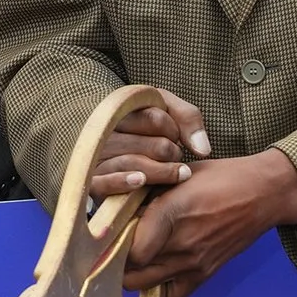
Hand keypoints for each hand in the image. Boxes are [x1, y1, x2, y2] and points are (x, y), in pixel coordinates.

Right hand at [89, 86, 210, 198]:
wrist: (113, 160)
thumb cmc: (148, 132)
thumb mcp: (167, 113)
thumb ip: (188, 119)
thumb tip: (202, 150)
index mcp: (122, 112)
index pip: (156, 119)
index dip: (174, 129)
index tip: (174, 135)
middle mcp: (106, 134)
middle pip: (153, 146)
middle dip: (171, 153)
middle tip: (174, 157)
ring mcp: (98, 159)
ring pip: (134, 163)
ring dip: (163, 172)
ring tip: (178, 173)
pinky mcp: (94, 183)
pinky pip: (105, 182)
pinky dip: (123, 181)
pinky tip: (141, 181)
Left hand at [122, 148, 296, 296]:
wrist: (264, 192)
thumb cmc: (221, 177)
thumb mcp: (178, 175)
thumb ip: (148, 194)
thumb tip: (116, 206)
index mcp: (171, 213)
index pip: (129, 248)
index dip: (112, 243)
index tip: (106, 234)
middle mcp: (181, 244)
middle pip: (131, 271)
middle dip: (115, 261)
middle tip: (111, 247)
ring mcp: (194, 263)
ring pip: (145, 286)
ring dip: (132, 275)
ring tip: (128, 259)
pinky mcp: (205, 274)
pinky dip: (158, 292)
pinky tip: (153, 274)